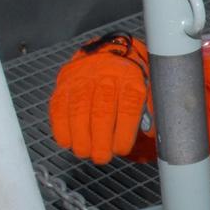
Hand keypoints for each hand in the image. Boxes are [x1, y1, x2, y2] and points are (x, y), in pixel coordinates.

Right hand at [49, 34, 149, 164]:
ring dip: (80, 137)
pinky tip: (67, 142)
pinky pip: (59, 107)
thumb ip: (151, 111)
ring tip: (85, 153)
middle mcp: (106, 76)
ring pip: (78, 110)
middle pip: (101, 111)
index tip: (121, 149)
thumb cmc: (129, 79)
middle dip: (100, 139)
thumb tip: (151, 134)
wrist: (106, 52)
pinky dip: (61, 128)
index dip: (123, 132)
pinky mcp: (64, 84)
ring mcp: (82, 79)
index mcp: (130, 78)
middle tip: (101, 157)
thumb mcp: (148, 88)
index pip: (128, 107)